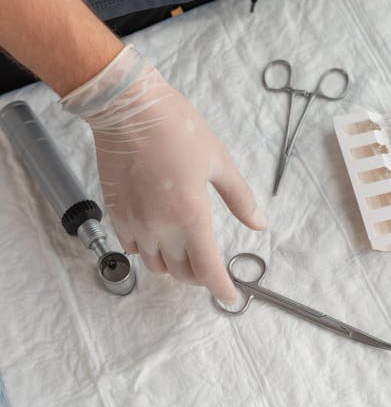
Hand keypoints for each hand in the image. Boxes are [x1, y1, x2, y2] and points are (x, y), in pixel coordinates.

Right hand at [61, 45, 266, 300]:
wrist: (128, 110)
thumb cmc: (177, 129)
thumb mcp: (219, 161)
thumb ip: (240, 198)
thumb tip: (259, 224)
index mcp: (190, 215)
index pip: (208, 270)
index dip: (221, 289)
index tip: (231, 296)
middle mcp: (160, 227)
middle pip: (182, 273)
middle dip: (201, 276)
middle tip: (211, 265)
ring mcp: (134, 223)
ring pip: (156, 266)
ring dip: (174, 264)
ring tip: (186, 248)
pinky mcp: (116, 215)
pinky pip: (133, 249)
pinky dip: (150, 250)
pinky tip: (159, 233)